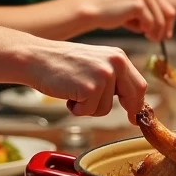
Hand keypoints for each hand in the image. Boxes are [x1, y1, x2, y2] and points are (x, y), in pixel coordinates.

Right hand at [25, 40, 148, 118]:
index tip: (135, 115)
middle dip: (129, 110)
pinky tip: (68, 93)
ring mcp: (104, 75)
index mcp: (118, 56)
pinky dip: (77, 109)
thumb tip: (131, 101)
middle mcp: (115, 63)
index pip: (139, 84)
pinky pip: (89, 111)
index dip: (138, 102)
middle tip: (128, 119)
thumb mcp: (95, 63)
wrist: (36, 58)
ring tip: (75, 91)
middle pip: (134, 96)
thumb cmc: (62, 63)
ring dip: (89, 107)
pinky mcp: (91, 88)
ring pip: (106, 108)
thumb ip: (113, 77)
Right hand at [84, 0, 175, 40]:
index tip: (166, 34)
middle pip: (166, 11)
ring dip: (154, 32)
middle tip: (159, 40)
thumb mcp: (132, 4)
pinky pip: (150, 23)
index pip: (165, 3)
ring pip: (159, 19)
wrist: (91, 10)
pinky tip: (134, 28)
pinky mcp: (138, 3)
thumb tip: (167, 28)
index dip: (168, 21)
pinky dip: (145, 30)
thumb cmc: (110, 11)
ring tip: (146, 36)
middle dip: (164, 28)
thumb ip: (149, 10)